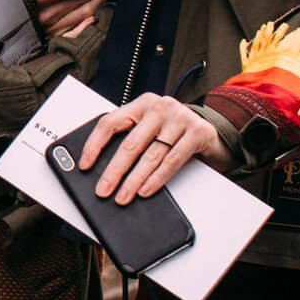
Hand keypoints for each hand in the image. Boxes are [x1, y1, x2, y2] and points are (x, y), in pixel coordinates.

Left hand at [77, 94, 228, 202]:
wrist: (214, 133)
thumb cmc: (175, 134)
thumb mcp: (151, 130)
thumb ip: (132, 140)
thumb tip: (104, 171)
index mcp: (142, 104)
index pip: (110, 122)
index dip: (94, 144)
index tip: (85, 165)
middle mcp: (160, 107)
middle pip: (130, 143)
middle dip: (114, 171)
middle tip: (103, 190)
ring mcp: (180, 118)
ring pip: (150, 155)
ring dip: (134, 180)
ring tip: (123, 196)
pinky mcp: (197, 132)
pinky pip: (172, 160)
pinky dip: (156, 179)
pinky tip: (145, 190)